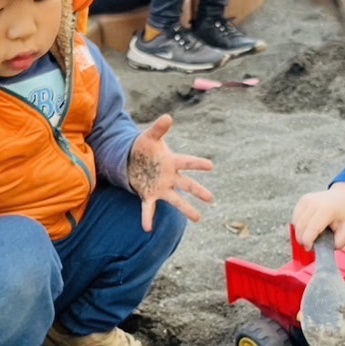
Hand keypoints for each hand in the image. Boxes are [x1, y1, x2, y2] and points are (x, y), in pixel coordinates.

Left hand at [127, 114, 214, 230]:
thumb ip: (159, 129)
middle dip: (198, 191)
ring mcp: (161, 187)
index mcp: (172, 162)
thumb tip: (168, 117)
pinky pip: (149, 208)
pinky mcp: (149, 195)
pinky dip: (148, 218)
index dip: (198, 164)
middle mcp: (170, 177)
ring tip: (198, 219)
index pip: (188, 162)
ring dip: (186, 209)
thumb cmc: (145, 148)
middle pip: (187, 185)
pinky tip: (148, 229)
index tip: (211, 166)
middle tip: (211, 199)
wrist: (132, 160)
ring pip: (176, 200)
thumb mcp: (150, 137)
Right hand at [291, 183, 344, 249]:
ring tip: (312, 235)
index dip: (308, 242)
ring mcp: (307, 199)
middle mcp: (314, 202)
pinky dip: (299, 226)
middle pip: (300, 227)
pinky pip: (295, 217)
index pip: (311, 229)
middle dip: (302, 240)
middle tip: (309, 246)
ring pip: (295, 223)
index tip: (310, 249)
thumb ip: (338, 243)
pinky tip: (309, 227)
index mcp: (327, 209)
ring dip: (300, 233)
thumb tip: (323, 250)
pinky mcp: (303, 200)